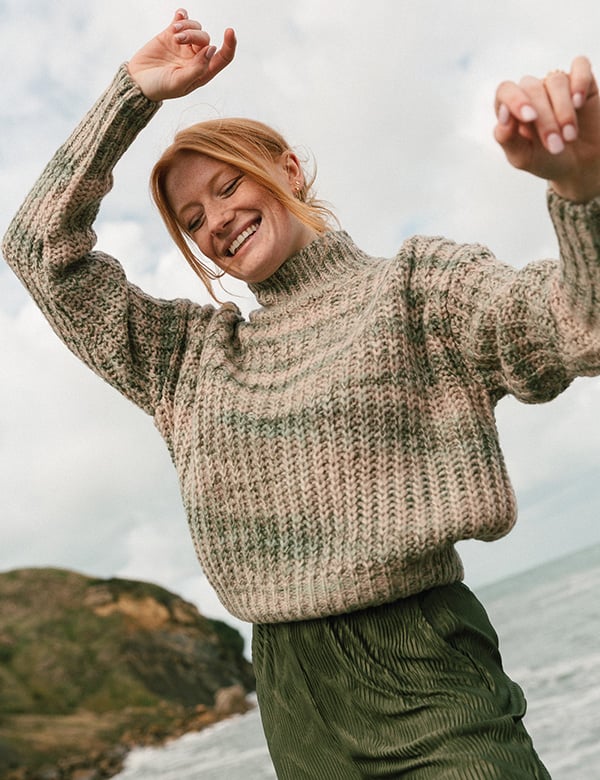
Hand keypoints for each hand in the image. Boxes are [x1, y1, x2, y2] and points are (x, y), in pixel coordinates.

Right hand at [128, 8, 235, 101]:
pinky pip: (182, 21)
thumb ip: (197, 68)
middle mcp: (196, 58)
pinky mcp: (170, 35)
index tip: (229, 31)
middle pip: (205, 39)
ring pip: (195, 28)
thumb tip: (212, 50)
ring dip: (186, 26)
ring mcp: (184, 46)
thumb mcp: (179, 83)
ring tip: (173, 34)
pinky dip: (182, 16)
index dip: (229, 45)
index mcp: (202, 72)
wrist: (136, 82)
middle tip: (177, 39)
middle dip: (193, 35)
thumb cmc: (159, 88)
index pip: (223, 58)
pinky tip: (179, 16)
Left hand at [494, 56, 599, 201]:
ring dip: (563, 111)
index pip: (505, 91)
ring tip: (570, 137)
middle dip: (545, 119)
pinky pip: (579, 66)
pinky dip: (579, 82)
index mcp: (512, 109)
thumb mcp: (523, 158)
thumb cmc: (546, 160)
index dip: (514, 99)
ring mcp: (555, 85)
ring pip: (556, 81)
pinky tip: (579, 102)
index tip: (529, 118)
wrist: (580, 164)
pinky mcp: (581, 81)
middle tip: (556, 146)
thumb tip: (503, 115)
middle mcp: (532, 92)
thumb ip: (507, 139)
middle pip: (532, 89)